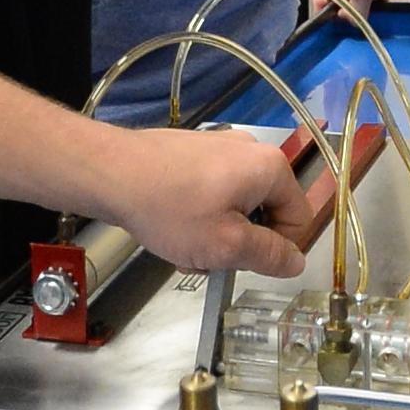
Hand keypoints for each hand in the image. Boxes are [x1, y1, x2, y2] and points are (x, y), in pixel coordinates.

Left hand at [98, 124, 318, 276]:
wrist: (111, 173)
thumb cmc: (171, 208)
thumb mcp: (227, 245)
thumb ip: (270, 256)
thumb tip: (296, 261)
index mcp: (269, 167)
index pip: (298, 218)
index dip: (277, 248)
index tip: (244, 261)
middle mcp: (250, 149)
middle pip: (265, 211)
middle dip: (240, 241)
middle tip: (208, 256)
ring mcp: (220, 147)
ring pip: (235, 205)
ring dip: (216, 232)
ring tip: (184, 244)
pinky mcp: (193, 152)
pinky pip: (211, 192)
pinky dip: (198, 214)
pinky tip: (172, 226)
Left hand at [319, 0, 387, 16]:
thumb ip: (358, 12)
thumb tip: (346, 22)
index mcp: (374, 1)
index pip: (361, 22)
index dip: (348, 22)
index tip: (338, 17)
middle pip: (344, 16)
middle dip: (332, 12)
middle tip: (327, 4)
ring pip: (332, 6)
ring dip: (324, 2)